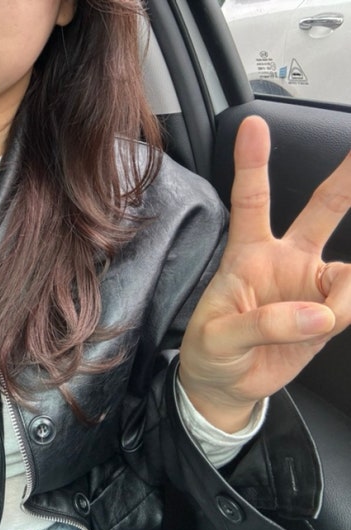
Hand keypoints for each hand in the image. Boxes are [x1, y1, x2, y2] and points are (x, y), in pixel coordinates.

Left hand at [179, 116, 350, 431]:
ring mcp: (309, 284)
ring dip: (344, 296)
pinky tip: (329, 323)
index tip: (252, 124)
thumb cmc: (212, 351)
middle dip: (347, 178)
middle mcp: (283, 260)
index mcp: (245, 255)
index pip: (250, 200)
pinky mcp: (329, 311)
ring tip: (319, 322)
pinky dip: (348, 312)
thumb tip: (318, 314)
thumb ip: (262, 324)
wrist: (226, 385)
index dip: (253, 163)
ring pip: (349, 270)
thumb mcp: (218, 338)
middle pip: (321, 210)